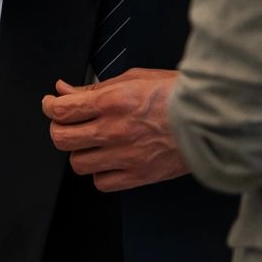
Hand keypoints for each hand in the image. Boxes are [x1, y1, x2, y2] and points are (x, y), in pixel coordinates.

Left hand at [45, 70, 187, 191]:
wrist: (211, 119)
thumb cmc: (177, 95)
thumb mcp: (134, 78)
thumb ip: (95, 88)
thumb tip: (65, 90)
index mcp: (112, 101)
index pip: (62, 110)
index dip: (49, 107)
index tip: (51, 105)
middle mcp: (114, 130)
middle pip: (62, 139)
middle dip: (59, 130)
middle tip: (67, 124)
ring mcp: (125, 155)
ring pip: (78, 163)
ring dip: (81, 152)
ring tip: (93, 143)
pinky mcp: (138, 175)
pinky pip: (101, 183)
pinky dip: (101, 174)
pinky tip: (110, 161)